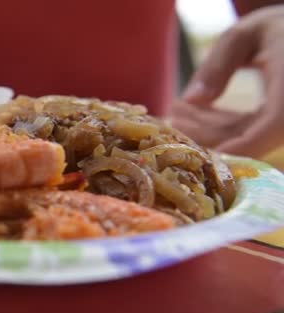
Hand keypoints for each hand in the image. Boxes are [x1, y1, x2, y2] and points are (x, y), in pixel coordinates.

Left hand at [171, 5, 283, 156]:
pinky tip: (195, 109)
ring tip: (178, 110)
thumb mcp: (243, 36)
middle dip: (207, 132)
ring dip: (209, 127)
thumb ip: (218, 65)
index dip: (241, 145)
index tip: (204, 152)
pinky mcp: (278, 117)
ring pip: (246, 133)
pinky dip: (221, 121)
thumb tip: (191, 98)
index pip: (274, 125)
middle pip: (252, 135)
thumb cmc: (275, 26)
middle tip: (173, 120)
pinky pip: (249, 127)